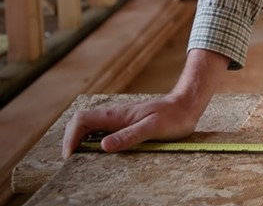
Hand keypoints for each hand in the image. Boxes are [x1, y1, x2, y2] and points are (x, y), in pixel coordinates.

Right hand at [61, 93, 202, 157]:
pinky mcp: (126, 125)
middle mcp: (114, 116)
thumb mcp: (153, 128)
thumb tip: (102, 146)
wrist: (187, 106)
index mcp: (117, 115)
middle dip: (71, 141)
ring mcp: (119, 120)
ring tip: (82, 162)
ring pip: (90, 128)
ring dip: (81, 143)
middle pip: (81, 123)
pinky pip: (102, 132)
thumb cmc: (173, 117)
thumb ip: (129, 136)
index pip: (81, 120)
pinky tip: (101, 156)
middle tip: (73, 163)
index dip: (70, 137)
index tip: (70, 157)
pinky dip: (94, 143)